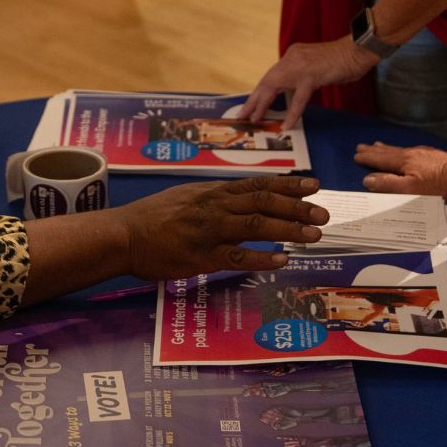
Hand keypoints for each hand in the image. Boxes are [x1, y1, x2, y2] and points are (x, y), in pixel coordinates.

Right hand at [116, 175, 327, 279]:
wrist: (124, 234)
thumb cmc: (151, 216)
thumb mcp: (185, 196)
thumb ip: (212, 198)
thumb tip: (239, 199)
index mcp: (211, 192)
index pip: (256, 184)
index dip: (287, 186)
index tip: (313, 186)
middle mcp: (214, 206)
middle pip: (262, 202)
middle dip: (296, 208)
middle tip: (323, 214)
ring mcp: (209, 230)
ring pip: (255, 225)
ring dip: (287, 230)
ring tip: (313, 236)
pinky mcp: (201, 255)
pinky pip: (237, 256)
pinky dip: (261, 258)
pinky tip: (282, 261)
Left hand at [240, 37, 378, 128]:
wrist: (360, 48)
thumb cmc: (344, 59)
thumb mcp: (316, 66)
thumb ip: (302, 76)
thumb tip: (293, 91)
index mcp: (292, 55)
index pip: (271, 76)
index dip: (259, 92)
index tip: (250, 104)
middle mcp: (291, 58)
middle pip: (266, 82)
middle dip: (253, 100)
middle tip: (243, 115)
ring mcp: (300, 66)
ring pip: (274, 87)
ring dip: (263, 105)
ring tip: (255, 119)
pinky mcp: (312, 75)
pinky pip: (298, 98)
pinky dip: (292, 113)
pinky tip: (286, 124)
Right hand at [353, 141, 446, 206]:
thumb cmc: (442, 188)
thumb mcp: (412, 191)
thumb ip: (389, 185)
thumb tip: (367, 179)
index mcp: (403, 163)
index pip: (380, 160)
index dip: (367, 158)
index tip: (356, 155)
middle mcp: (412, 155)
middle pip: (388, 152)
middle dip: (374, 150)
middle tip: (362, 146)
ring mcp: (425, 154)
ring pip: (400, 150)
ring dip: (387, 148)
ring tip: (378, 145)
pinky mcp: (437, 156)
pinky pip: (412, 151)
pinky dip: (402, 151)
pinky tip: (408, 153)